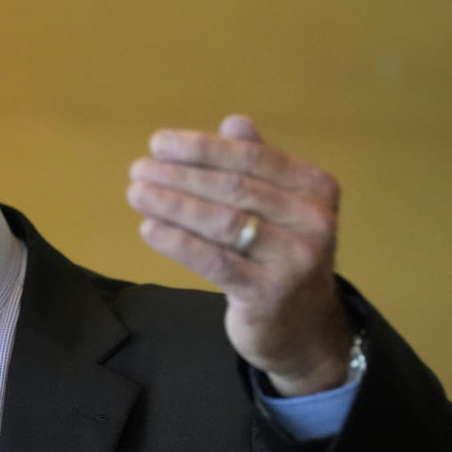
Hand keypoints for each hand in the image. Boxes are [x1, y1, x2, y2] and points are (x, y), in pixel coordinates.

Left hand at [126, 114, 352, 395]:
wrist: (305, 329)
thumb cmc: (281, 256)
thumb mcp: (279, 207)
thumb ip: (258, 165)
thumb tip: (234, 122)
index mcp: (316, 188)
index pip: (251, 157)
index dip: (202, 147)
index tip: (159, 144)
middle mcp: (314, 221)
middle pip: (234, 188)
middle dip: (179, 175)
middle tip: (138, 169)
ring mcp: (295, 260)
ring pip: (222, 222)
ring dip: (172, 204)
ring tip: (136, 193)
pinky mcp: (270, 294)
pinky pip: (215, 261)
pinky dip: (178, 242)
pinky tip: (148, 228)